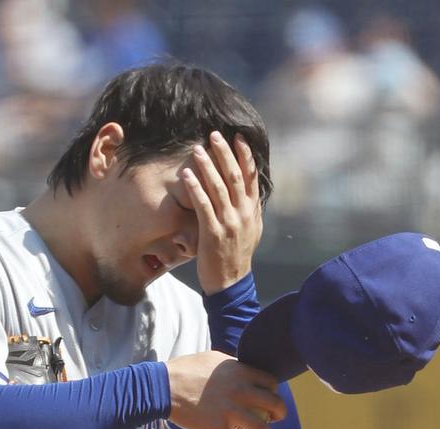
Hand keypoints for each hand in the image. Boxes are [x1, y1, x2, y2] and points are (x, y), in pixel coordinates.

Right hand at [166, 351, 285, 428]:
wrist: (164, 388)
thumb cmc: (185, 370)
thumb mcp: (213, 359)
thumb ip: (232, 367)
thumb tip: (242, 371)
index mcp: (241, 372)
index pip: (271, 383)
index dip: (273, 391)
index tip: (269, 397)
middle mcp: (241, 391)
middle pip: (274, 404)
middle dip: (280, 413)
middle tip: (275, 417)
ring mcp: (232, 411)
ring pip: (262, 428)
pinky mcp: (221, 428)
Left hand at [183, 132, 262, 295]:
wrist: (231, 282)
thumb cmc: (237, 256)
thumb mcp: (251, 230)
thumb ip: (249, 209)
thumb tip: (249, 191)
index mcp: (252, 211)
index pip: (251, 177)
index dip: (244, 155)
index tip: (237, 137)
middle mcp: (243, 214)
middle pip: (235, 176)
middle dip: (224, 153)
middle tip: (214, 135)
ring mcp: (229, 223)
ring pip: (219, 188)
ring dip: (207, 166)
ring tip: (197, 150)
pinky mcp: (213, 233)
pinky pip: (204, 206)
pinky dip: (195, 189)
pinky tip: (187, 176)